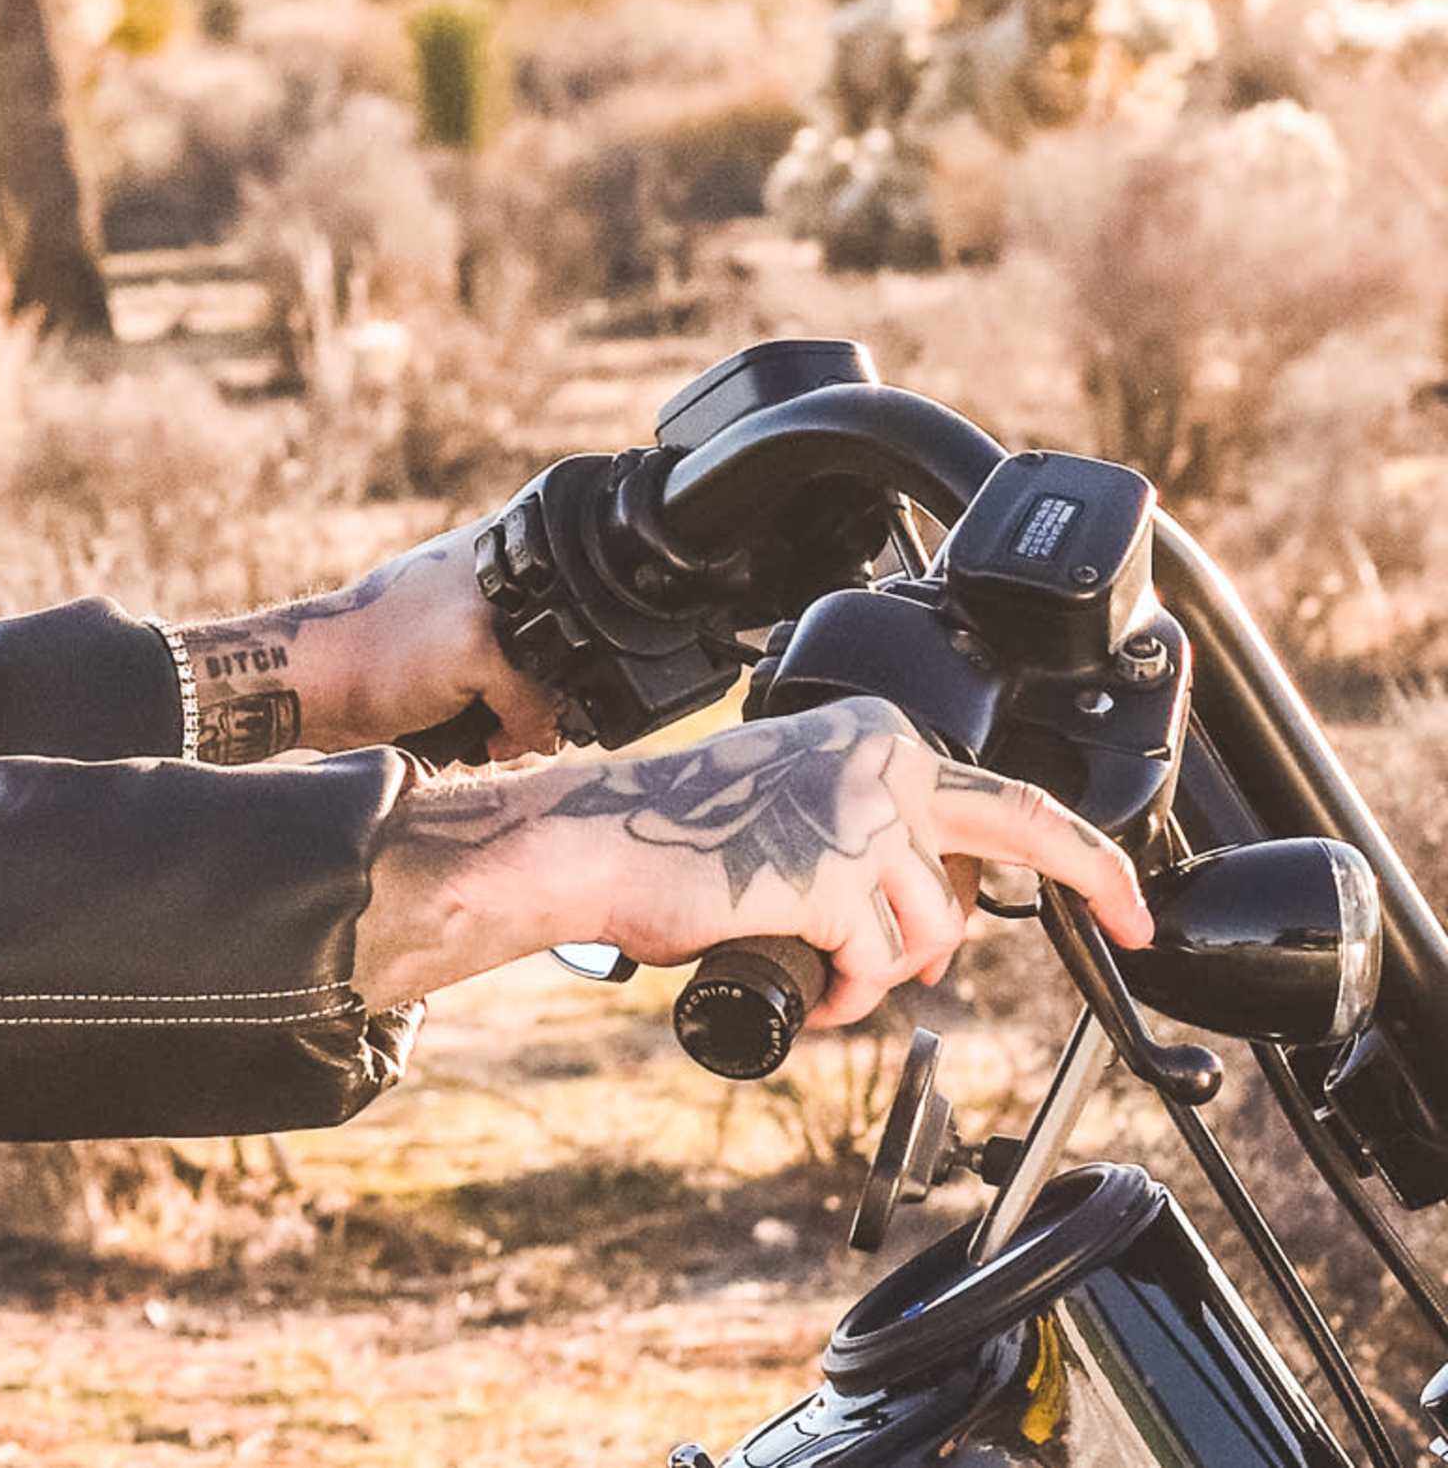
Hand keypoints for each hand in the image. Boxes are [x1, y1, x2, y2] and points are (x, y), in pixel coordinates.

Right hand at [174, 528, 561, 763]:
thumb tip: (564, 691)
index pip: (569, 594)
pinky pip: (537, 712)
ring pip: (560, 676)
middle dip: (553, 687)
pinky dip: (518, 737)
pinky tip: (488, 742)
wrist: (314, 669)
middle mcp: (494, 558)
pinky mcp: (479, 646)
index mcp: (487, 541)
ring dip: (538, 714)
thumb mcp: (441, 611)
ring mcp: (487, 601)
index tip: (537, 681)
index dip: (562, 647)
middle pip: (574, 638)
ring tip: (501, 730)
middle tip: (518, 717)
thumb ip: (500, 623)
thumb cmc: (373, 651)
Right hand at [360, 698, 1153, 1015]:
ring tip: (821, 959)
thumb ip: (874, 835)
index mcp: (874, 734)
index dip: (1085, 861)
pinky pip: (874, 970)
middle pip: (1019, 840)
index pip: (1010, 799)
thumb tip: (937, 910)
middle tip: (1130, 929)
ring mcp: (862, 821)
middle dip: (1086, 888)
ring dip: (881, 966)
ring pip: (931, 935)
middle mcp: (882, 763)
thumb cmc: (679, 833)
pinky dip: (843, 993)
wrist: (596, 840)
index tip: (1131, 909)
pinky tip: (805, 984)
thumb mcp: (799, 807)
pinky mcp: (834, 879)